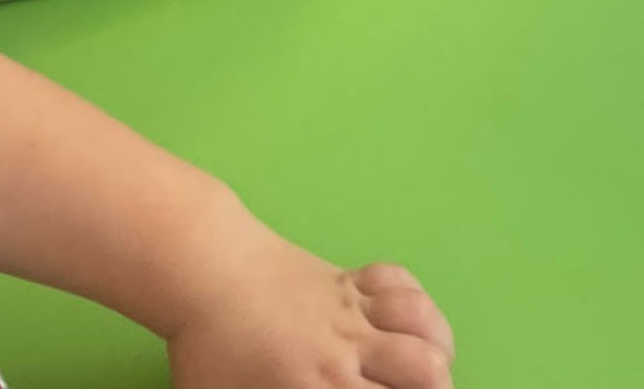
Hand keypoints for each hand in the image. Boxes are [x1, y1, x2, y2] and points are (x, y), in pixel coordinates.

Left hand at [168, 245, 453, 388]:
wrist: (207, 273)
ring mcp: (353, 306)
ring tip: (429, 365)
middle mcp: (350, 349)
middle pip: (426, 368)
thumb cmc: (210, 353)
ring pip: (422, 320)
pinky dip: (414, 301)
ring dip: (437, 345)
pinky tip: (408, 320)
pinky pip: (400, 281)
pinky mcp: (349, 276)